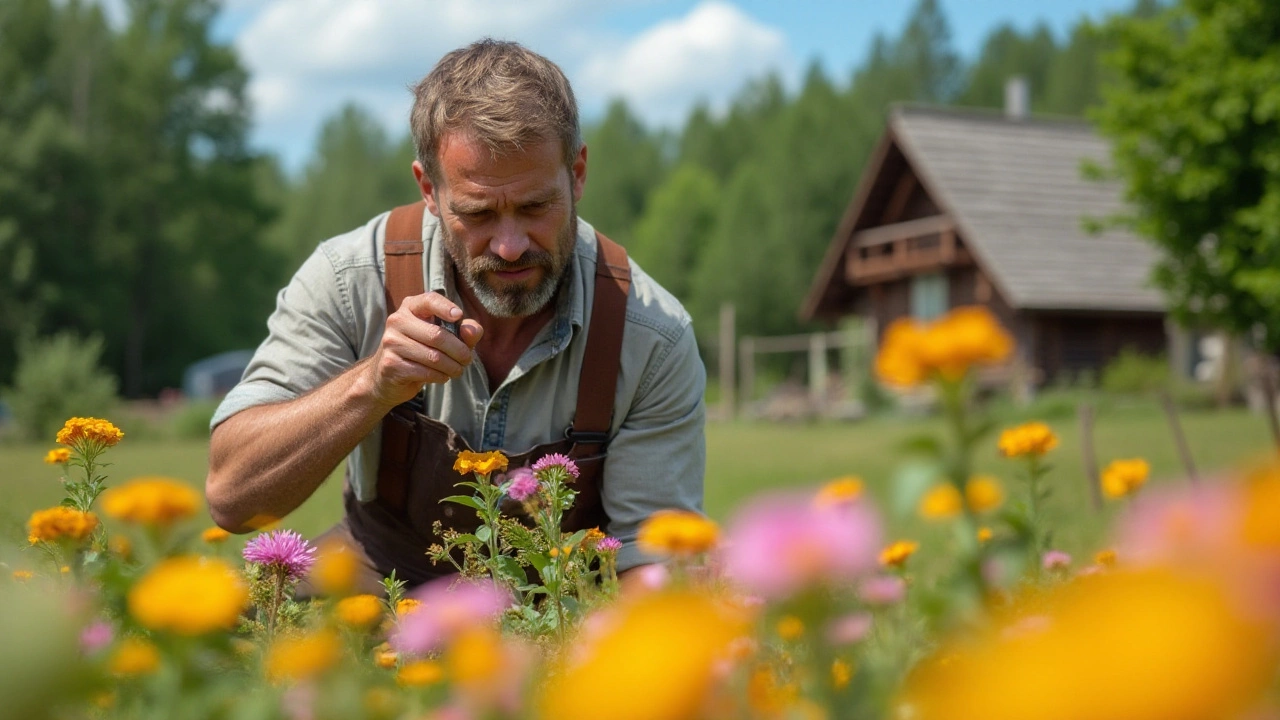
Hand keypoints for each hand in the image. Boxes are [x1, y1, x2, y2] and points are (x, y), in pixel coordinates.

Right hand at [368, 292, 482, 406]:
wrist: (388, 376)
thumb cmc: (423, 350)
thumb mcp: (446, 337)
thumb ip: (464, 331)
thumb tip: (472, 330)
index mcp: (411, 307)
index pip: (429, 300)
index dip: (445, 307)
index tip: (459, 316)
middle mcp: (397, 321)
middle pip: (437, 335)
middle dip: (459, 351)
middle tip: (467, 360)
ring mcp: (391, 342)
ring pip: (433, 357)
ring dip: (452, 367)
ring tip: (457, 370)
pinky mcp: (390, 364)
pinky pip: (424, 372)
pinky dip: (440, 377)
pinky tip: (442, 376)